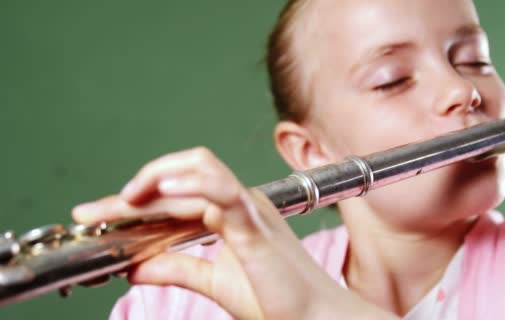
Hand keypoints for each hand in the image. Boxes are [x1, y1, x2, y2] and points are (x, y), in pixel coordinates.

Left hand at [72, 147, 397, 319]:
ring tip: (123, 198)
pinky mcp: (256, 225)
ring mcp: (249, 209)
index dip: (133, 204)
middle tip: (90, 211)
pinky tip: (162, 190)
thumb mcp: (214, 283)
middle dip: (130, 193)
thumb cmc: (278, 300)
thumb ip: (177, 269)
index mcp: (231, 214)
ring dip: (156, 178)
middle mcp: (239, 203)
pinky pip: (223, 192)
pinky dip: (192, 185)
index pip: (174, 197)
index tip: (97, 216)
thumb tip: (136, 267)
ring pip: (200, 169)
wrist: (315, 318)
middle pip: (178, 180)